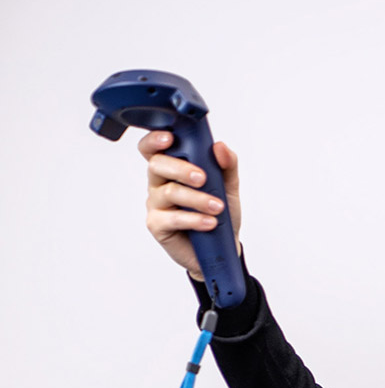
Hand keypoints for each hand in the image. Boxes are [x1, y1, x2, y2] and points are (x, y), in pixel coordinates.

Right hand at [139, 131, 241, 280]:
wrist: (224, 249)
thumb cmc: (221, 215)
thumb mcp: (228, 188)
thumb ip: (227, 166)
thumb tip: (220, 147)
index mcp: (171, 169)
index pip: (154, 148)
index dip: (155, 140)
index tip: (170, 138)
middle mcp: (159, 183)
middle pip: (157, 165)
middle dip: (181, 169)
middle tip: (203, 178)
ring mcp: (156, 204)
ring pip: (168, 192)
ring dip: (196, 199)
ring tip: (217, 207)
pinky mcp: (157, 225)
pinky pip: (171, 218)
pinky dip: (193, 219)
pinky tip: (209, 223)